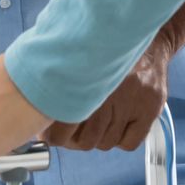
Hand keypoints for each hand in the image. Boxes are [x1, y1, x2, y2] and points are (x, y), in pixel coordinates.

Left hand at [43, 30, 172, 152]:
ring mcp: (132, 102)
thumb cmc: (106, 52)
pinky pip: (128, 144)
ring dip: (100, 138)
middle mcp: (110, 92)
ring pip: (106, 143)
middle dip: (76, 140)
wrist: (147, 40)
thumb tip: (34, 113)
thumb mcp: (77, 59)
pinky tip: (119, 124)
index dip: (55, 137)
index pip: (62, 129)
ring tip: (99, 122)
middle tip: (74, 131)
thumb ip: (58, 84)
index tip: (51, 134)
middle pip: (85, 141)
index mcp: (85, 79)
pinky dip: (121, 139)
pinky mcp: (150, 109)